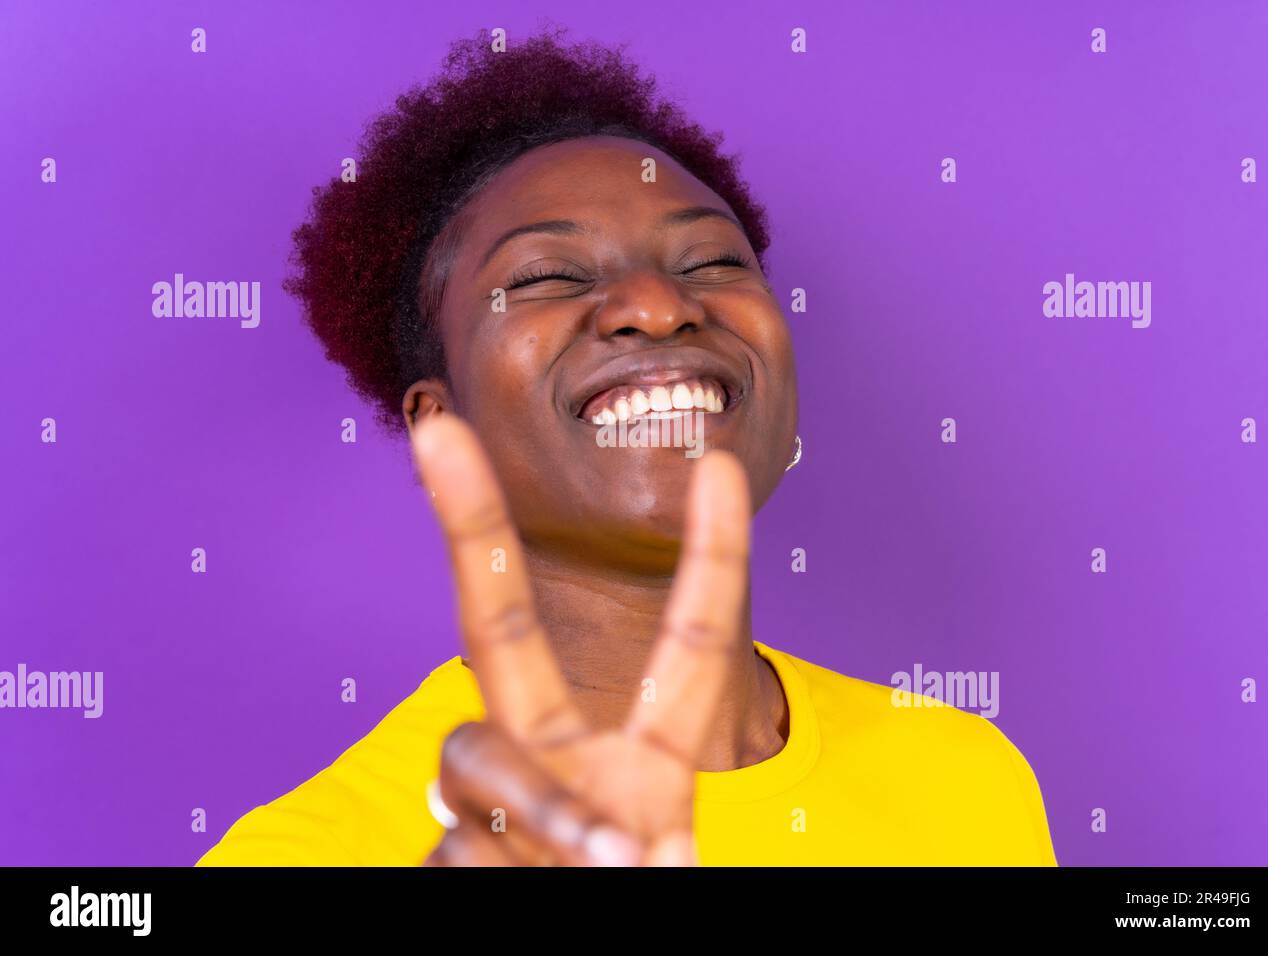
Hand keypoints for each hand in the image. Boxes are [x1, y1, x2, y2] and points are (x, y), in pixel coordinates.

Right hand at [411, 413, 750, 865]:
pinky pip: (453, 847)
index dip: (710, 556)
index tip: (718, 466)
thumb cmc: (636, 907)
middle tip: (433, 429)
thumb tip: (596, 848)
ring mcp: (490, 810)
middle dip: (469, 523)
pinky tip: (514, 894)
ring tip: (601, 864)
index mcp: (643, 759)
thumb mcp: (665, 871)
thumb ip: (635, 844)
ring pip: (472, 757)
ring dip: (537, 810)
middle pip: (493, 628)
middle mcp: (554, 762)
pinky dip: (502, 872)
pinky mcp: (445, 859)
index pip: (687, 646)